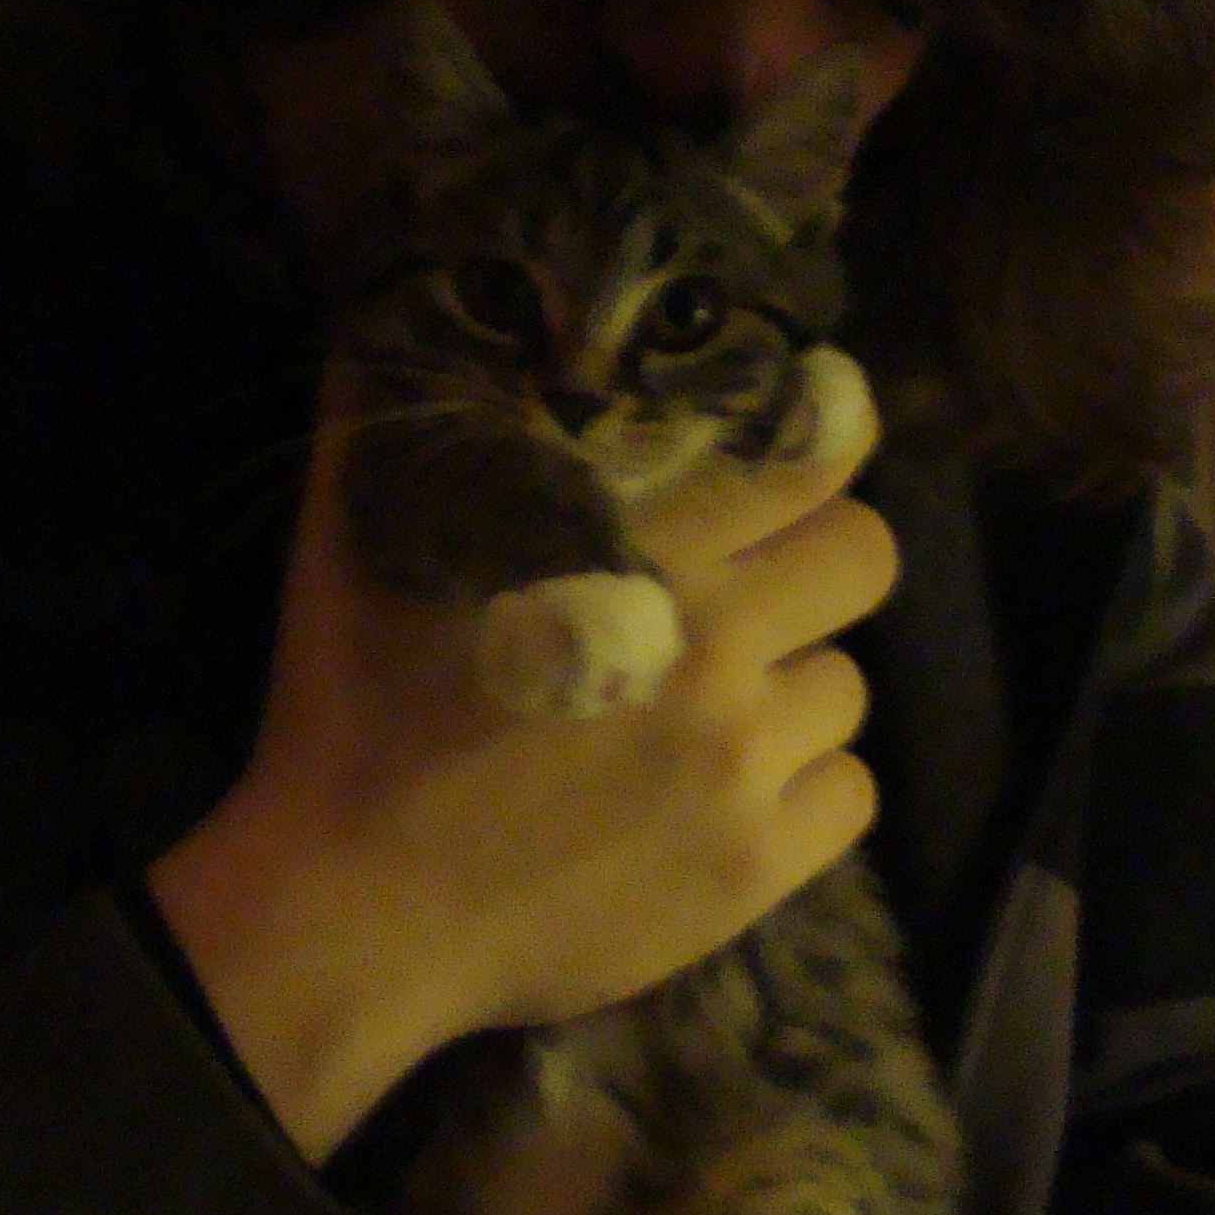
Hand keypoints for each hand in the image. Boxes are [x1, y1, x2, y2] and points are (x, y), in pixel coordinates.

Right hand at [147, 365, 897, 1156]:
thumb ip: (389, 408)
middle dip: (817, 562)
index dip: (818, 448)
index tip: (798, 457)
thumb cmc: (349, 716)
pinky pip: (850, 797)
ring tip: (710, 712)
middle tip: (752, 592)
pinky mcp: (757, 869)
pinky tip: (724, 796)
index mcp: (638, 550)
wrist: (348, 918)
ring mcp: (745, 765)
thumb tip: (404, 297)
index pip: (812, 457)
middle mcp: (718, 646)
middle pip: (866, 558)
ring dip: (791, 688)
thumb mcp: (353, 540)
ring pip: (848, 686)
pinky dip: (802, 791)